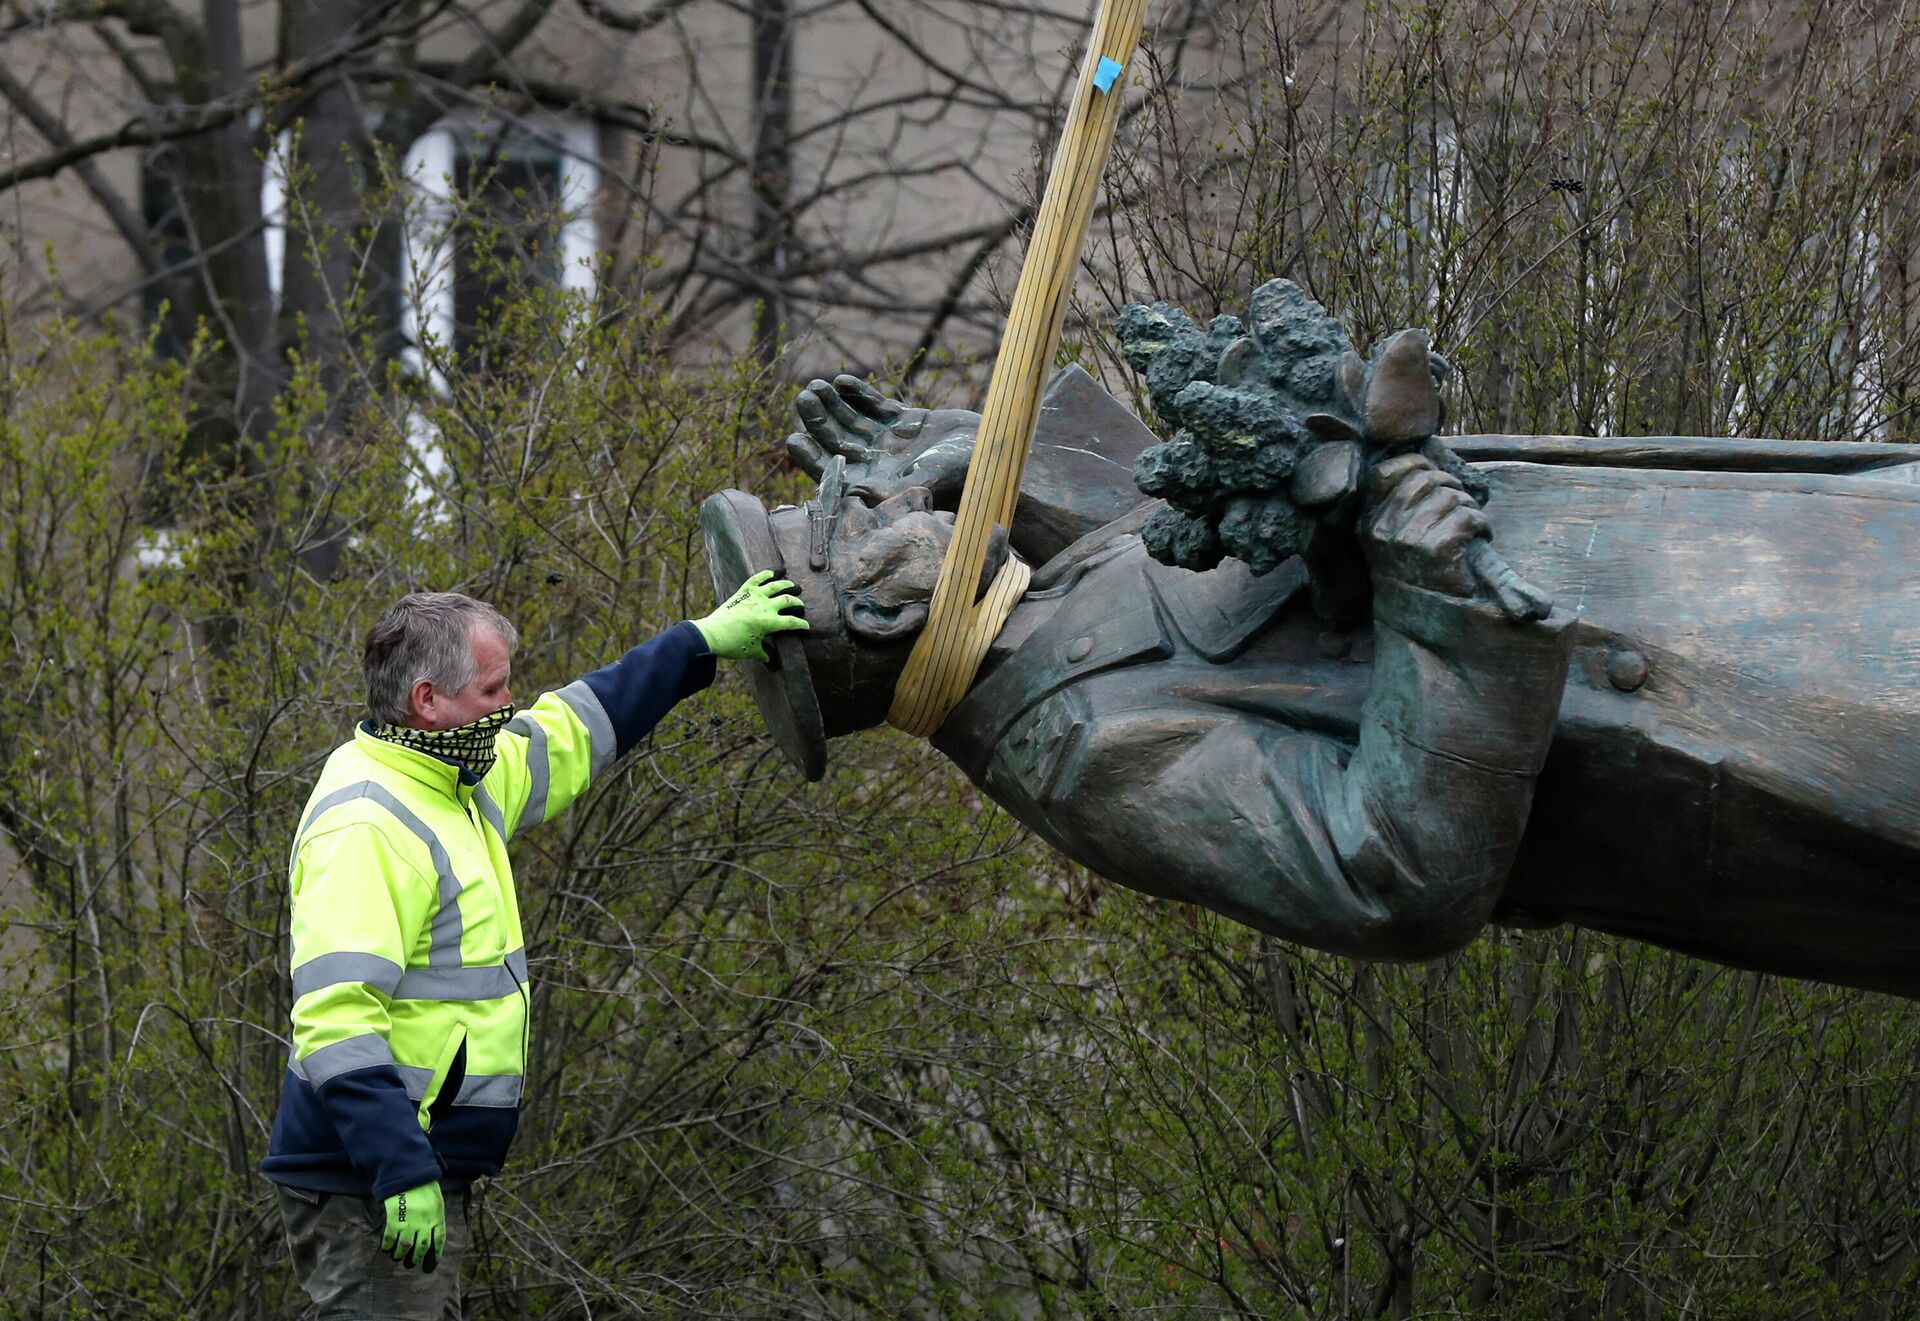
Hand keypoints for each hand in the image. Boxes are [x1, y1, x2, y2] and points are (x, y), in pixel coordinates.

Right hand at [381, 1180, 444, 1272]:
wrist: (408, 1174)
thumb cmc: (424, 1187)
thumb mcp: (436, 1201)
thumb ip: (435, 1216)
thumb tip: (432, 1232)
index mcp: (437, 1216)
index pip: (439, 1239)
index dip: (435, 1254)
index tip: (430, 1265)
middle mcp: (425, 1222)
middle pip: (422, 1246)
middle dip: (416, 1258)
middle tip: (411, 1263)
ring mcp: (410, 1221)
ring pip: (406, 1245)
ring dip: (401, 1254)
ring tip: (398, 1257)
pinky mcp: (395, 1218)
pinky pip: (391, 1237)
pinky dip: (388, 1245)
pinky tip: (386, 1248)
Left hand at [692, 570, 809, 661]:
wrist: (713, 634)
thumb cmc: (734, 644)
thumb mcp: (752, 651)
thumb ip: (763, 653)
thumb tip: (770, 660)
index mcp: (770, 622)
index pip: (792, 622)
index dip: (802, 624)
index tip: (806, 626)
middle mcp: (766, 606)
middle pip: (788, 601)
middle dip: (797, 603)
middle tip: (800, 605)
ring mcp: (755, 596)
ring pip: (776, 586)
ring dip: (787, 585)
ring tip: (793, 585)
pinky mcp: (743, 591)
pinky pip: (757, 579)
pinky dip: (766, 574)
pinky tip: (774, 572)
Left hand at [783, 375, 979, 504]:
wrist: (998, 454)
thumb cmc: (966, 473)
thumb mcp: (927, 479)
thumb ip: (895, 483)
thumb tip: (857, 493)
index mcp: (878, 487)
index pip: (834, 474)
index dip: (811, 457)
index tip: (793, 438)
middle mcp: (880, 466)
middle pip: (838, 442)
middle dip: (819, 420)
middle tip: (804, 397)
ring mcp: (891, 443)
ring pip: (853, 422)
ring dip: (834, 404)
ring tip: (817, 385)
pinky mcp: (906, 423)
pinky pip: (875, 408)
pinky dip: (860, 395)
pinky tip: (843, 382)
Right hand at [1359, 453, 1488, 597]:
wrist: (1415, 627)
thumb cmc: (1410, 576)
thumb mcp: (1389, 539)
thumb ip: (1397, 503)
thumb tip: (1425, 458)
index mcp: (1368, 522)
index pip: (1387, 472)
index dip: (1415, 466)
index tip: (1432, 479)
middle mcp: (1384, 530)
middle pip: (1426, 479)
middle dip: (1450, 486)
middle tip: (1458, 506)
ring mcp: (1409, 542)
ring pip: (1451, 496)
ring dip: (1469, 508)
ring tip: (1468, 527)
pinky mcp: (1438, 552)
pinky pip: (1468, 517)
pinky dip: (1481, 525)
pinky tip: (1478, 538)